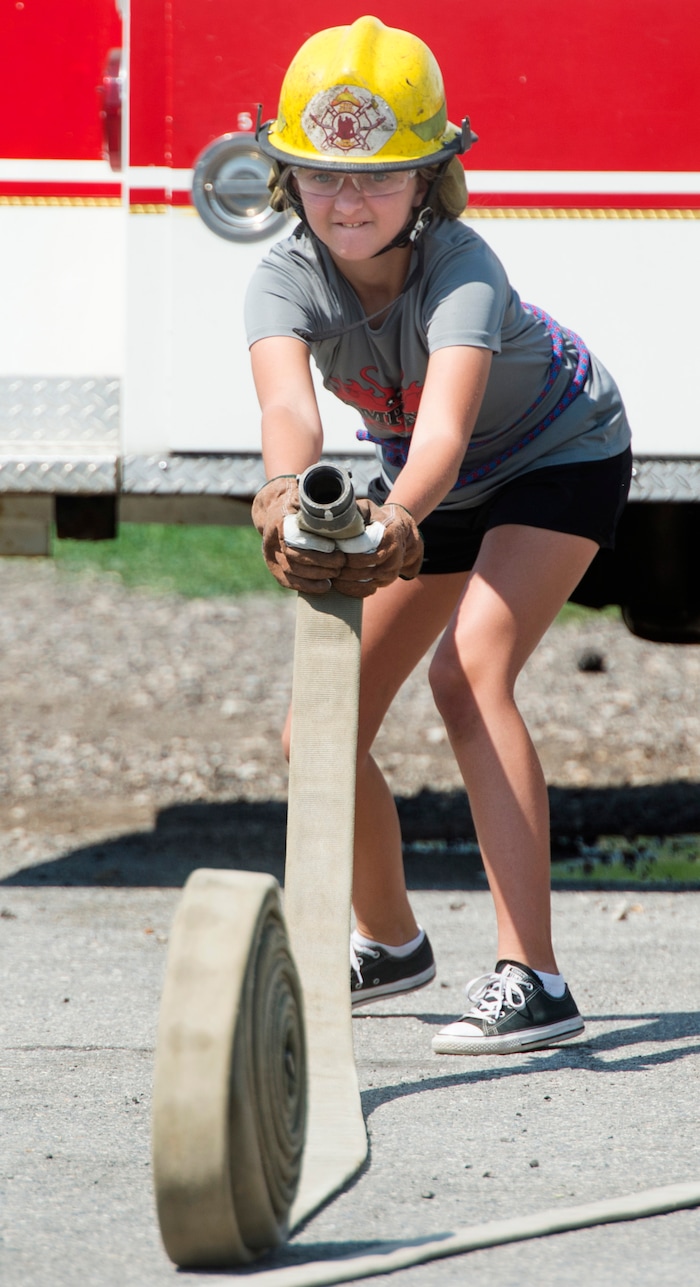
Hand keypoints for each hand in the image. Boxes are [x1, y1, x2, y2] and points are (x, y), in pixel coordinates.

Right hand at [251, 475, 345, 593]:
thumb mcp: (306, 496)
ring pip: (290, 571)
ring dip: (316, 575)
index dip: (314, 546)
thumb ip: (317, 504)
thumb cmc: (298, 501)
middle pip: (293, 557)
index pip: (294, 539)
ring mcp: (270, 554)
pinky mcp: (273, 566)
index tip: (333, 547)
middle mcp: (270, 539)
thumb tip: (339, 508)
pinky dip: (307, 586)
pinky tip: (325, 587)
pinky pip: (287, 581)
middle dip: (320, 562)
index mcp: (279, 521)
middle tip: (341, 562)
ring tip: (336, 573)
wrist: (276, 507)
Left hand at [333, 499, 423, 597]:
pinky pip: (368, 590)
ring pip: (366, 582)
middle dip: (346, 569)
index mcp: (390, 537)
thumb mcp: (370, 509)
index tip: (337, 553)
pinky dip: (353, 590)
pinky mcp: (386, 581)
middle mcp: (394, 557)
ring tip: (333, 575)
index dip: (351, 555)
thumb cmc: (378, 518)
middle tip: (331, 566)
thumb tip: (337, 511)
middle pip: (366, 569)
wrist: (400, 531)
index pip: (369, 552)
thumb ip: (356, 510)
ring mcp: (391, 571)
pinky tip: (340, 585)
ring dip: (347, 581)